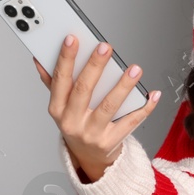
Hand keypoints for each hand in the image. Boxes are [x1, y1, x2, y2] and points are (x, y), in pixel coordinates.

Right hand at [37, 34, 160, 180]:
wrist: (88, 156)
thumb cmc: (76, 123)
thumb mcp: (61, 105)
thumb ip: (52, 82)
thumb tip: (40, 58)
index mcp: (57, 109)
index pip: (60, 80)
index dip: (65, 59)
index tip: (72, 39)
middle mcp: (72, 122)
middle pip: (84, 90)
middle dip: (94, 67)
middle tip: (105, 47)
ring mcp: (92, 133)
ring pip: (109, 106)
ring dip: (123, 86)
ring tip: (134, 69)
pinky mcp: (111, 141)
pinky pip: (131, 122)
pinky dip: (144, 107)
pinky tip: (153, 94)